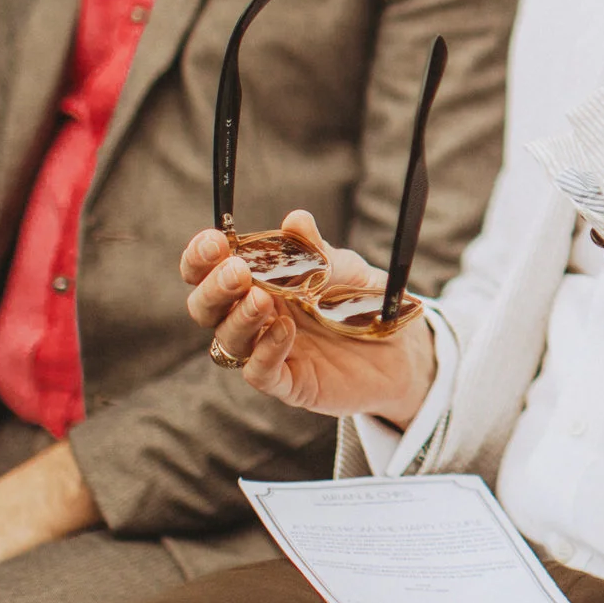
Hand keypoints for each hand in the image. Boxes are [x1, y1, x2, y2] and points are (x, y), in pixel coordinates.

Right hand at [184, 213, 437, 428]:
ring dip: (240, 318)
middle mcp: (253, 318)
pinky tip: (285, 330)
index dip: (201, 258)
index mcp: (256, 282)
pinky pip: (259, 372)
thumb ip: (317, 249)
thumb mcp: (344, 268)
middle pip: (206, 308)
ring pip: (227, 340)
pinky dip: (266, 350)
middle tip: (236, 271)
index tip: (213, 241)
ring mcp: (266, 351)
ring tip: (261, 298)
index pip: (209, 272)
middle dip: (214, 288)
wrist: (402, 346)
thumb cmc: (361, 301)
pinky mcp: (288, 382)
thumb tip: (296, 220)